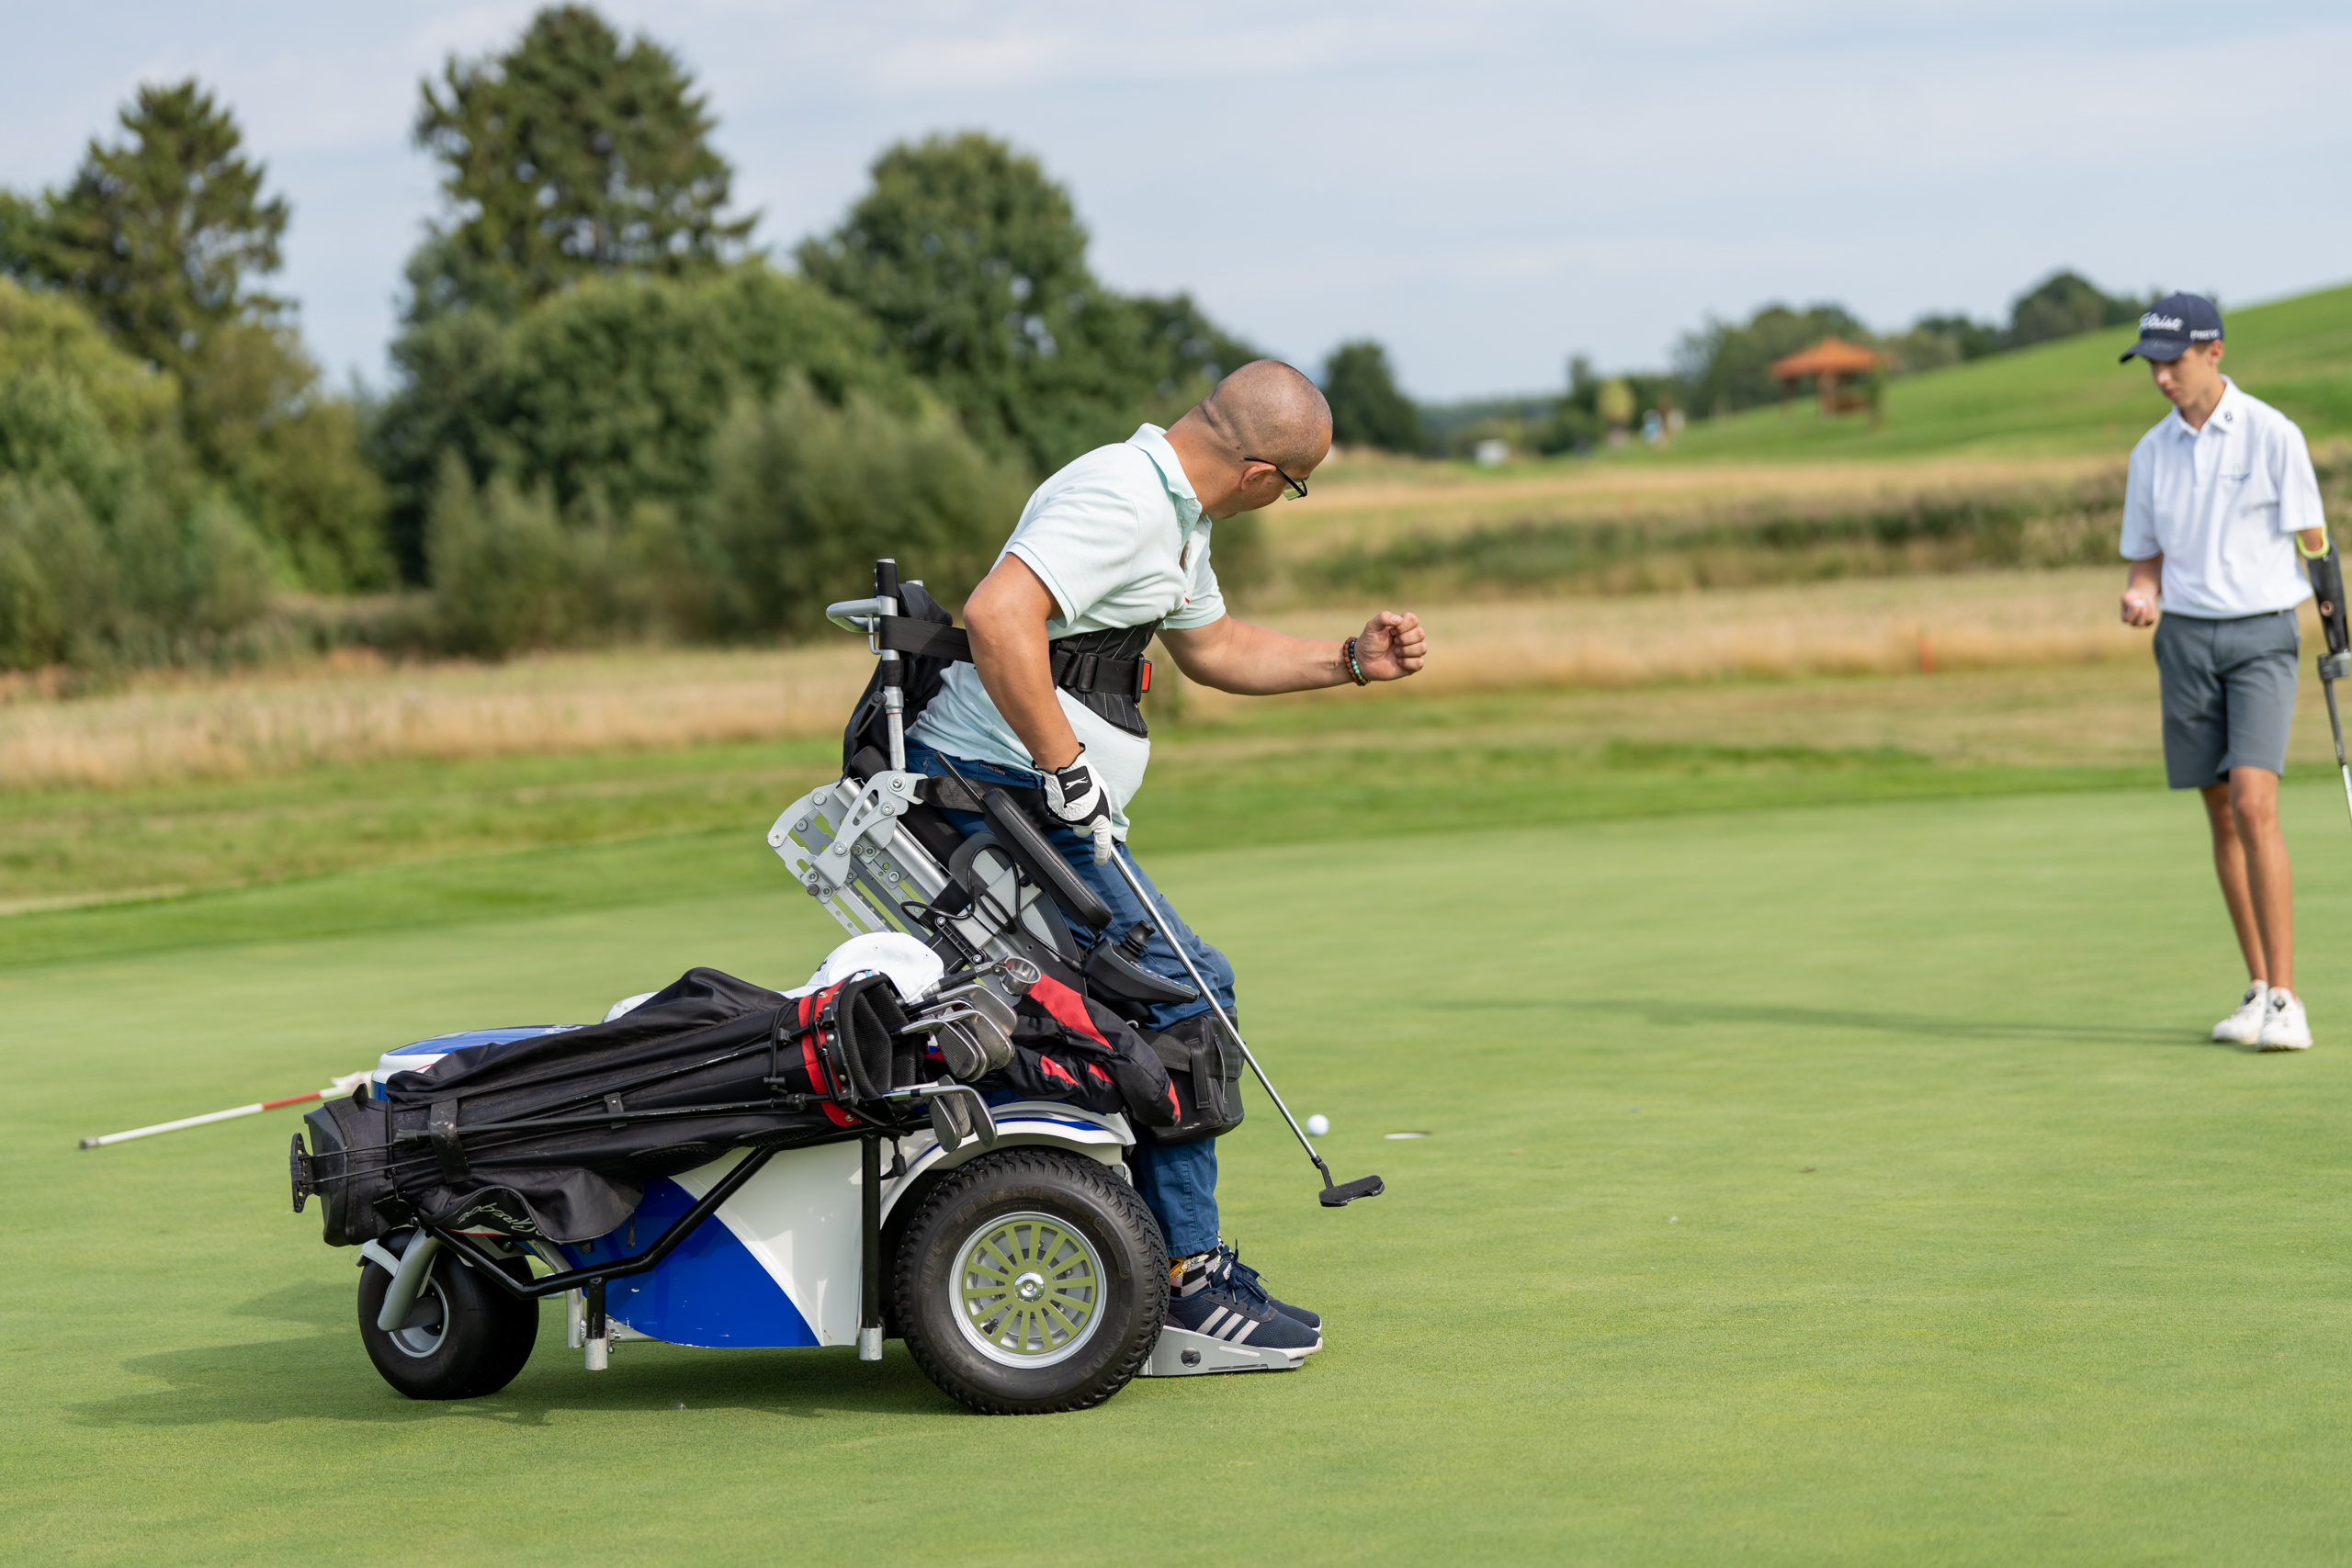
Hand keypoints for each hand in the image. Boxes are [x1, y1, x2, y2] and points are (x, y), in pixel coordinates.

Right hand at [1043, 747, 1115, 863]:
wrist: (1067, 771)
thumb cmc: (1088, 780)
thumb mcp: (1104, 795)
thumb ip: (1103, 811)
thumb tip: (1101, 819)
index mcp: (1099, 820)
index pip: (1103, 843)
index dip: (1102, 854)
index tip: (1102, 861)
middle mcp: (1084, 824)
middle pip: (1083, 832)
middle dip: (1084, 824)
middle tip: (1084, 807)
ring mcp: (1068, 821)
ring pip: (1072, 822)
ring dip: (1073, 813)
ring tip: (1075, 795)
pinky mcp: (1055, 815)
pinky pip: (1061, 815)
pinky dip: (1063, 808)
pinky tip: (1065, 795)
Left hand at [1352, 611, 1426, 680]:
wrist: (1363, 661)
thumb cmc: (1369, 642)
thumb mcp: (1372, 626)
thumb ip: (1383, 617)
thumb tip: (1398, 620)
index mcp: (1403, 625)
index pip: (1413, 619)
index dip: (1403, 626)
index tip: (1391, 632)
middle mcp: (1410, 637)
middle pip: (1420, 633)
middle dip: (1404, 639)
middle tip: (1394, 642)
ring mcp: (1412, 651)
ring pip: (1423, 648)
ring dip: (1406, 651)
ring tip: (1395, 652)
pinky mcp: (1412, 665)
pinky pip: (1419, 663)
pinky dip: (1408, 662)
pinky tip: (1398, 662)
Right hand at [2120, 590, 2157, 627]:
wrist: (2140, 596)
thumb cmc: (2131, 597)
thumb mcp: (2126, 596)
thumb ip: (2126, 600)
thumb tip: (2133, 605)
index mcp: (2125, 619)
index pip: (2128, 619)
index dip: (2133, 612)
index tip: (2133, 602)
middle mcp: (2133, 623)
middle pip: (2139, 623)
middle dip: (2142, 614)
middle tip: (2143, 604)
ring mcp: (2141, 623)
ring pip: (2147, 620)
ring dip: (2149, 609)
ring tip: (2147, 599)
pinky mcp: (2149, 621)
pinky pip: (2152, 617)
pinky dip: (2152, 608)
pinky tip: (2149, 601)